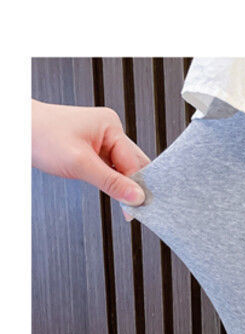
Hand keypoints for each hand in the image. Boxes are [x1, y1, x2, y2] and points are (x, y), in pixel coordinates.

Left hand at [32, 101, 149, 214]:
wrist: (16, 130)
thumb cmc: (40, 136)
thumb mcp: (79, 163)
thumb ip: (111, 182)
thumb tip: (136, 196)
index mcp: (110, 126)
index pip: (134, 161)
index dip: (137, 186)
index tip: (139, 207)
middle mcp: (108, 130)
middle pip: (132, 163)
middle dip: (132, 185)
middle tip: (133, 208)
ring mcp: (100, 139)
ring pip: (120, 168)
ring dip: (119, 184)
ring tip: (119, 199)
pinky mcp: (91, 148)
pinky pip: (108, 167)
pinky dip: (109, 180)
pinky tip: (108, 189)